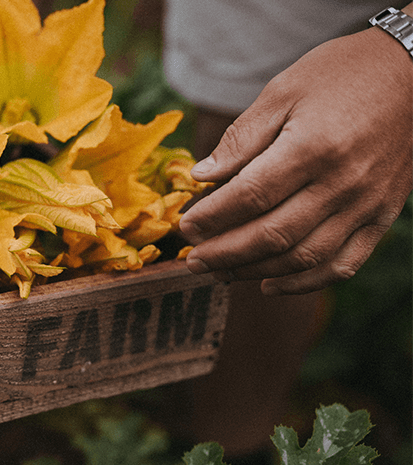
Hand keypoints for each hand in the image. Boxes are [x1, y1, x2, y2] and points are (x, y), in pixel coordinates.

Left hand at [179, 21, 412, 295]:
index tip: (185, 228)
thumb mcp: (282, 91)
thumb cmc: (340, 75)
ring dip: (255, 271)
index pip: (250, 196)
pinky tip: (269, 284)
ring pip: (303, 256)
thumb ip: (242, 138)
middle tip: (193, 260)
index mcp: (312, 147)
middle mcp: (342, 182)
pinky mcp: (383, 216)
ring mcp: (366, 204)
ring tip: (221, 272)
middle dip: (225, 253)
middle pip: (273, 234)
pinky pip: (343, 264)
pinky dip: (304, 281)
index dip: (212, 217)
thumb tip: (202, 176)